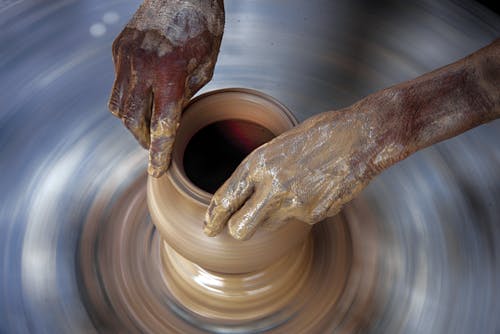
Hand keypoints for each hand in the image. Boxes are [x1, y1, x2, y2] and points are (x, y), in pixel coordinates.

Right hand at [108, 0, 223, 176]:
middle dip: (142, 139)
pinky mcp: (118, 48)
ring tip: (145, 124)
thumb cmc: (203, 25)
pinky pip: (117, 83)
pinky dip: (127, 96)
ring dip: (131, 122)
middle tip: (152, 145)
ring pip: (118, 106)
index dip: (159, 153)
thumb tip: (173, 114)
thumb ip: (187, 94)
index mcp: (170, 76)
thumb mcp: (205, 64)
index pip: (162, 127)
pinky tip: (142, 93)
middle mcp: (143, 69)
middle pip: (133, 122)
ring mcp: (126, 58)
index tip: (157, 171)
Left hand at [204, 38, 499, 240]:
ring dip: (273, 217)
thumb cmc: (318, 135)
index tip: (208, 229)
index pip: (223, 200)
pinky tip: (317, 188)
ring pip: (269, 227)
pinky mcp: (315, 215)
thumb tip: (243, 197)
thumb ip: (258, 173)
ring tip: (293, 190)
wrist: (361, 136)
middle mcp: (271, 187)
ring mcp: (295, 205)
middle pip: (239, 230)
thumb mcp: (278, 146)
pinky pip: (299, 220)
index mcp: (257, 164)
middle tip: (240, 225)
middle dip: (237, 230)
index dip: (211, 219)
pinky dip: (303, 210)